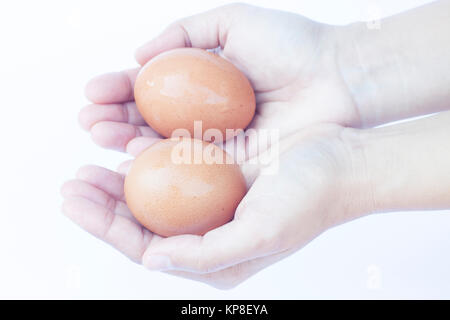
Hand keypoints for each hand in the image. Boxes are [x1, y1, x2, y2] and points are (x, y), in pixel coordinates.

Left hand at [61, 124, 366, 287]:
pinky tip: (128, 150)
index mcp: (216, 259)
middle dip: (103, 206)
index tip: (75, 201)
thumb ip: (206, 255)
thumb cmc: (311, 199)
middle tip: (72, 181)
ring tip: (88, 166)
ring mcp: (214, 207)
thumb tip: (152, 260)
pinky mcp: (219, 180)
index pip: (146, 248)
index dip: (105, 227)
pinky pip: (173, 173)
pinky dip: (148, 162)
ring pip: (153, 198)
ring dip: (119, 184)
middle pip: (143, 224)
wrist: (345, 164)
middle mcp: (210, 236)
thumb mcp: (262, 234)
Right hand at [79, 3, 359, 152]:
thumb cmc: (292, 46)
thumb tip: (140, 55)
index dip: (119, 89)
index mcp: (202, 82)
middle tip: (87, 119)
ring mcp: (217, 142)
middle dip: (113, 119)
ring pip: (164, 146)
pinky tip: (132, 155)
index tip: (93, 90)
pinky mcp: (234, 164)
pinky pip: (190, 165)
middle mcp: (205, 115)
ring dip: (126, 141)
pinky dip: (161, 162)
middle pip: (150, 120)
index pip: (151, 88)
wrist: (338, 78)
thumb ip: (184, 33)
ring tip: (98, 135)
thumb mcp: (233, 23)